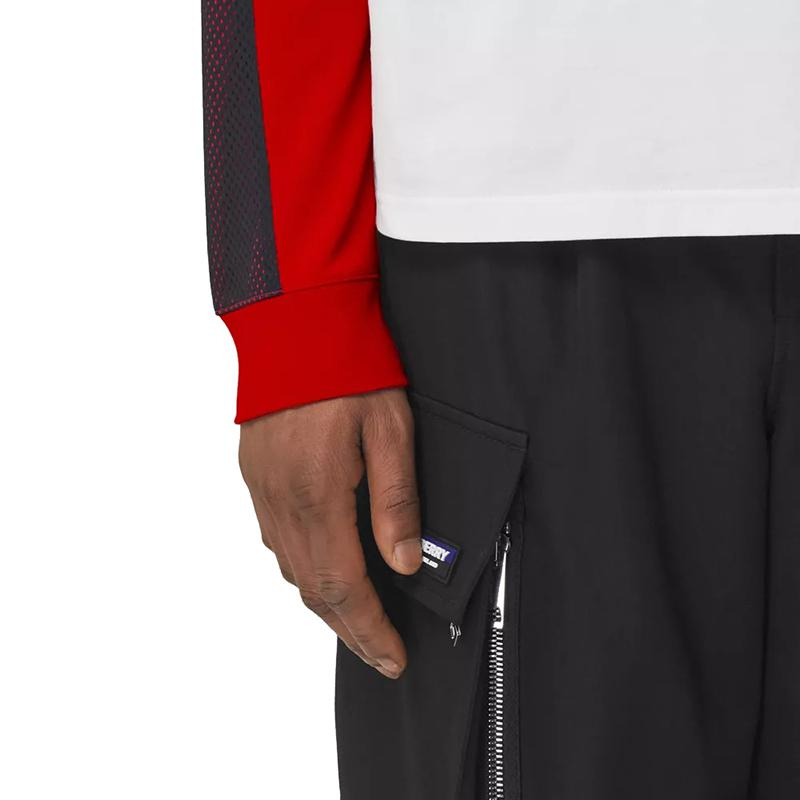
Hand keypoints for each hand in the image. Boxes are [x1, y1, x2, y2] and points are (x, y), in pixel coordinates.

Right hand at [238, 389, 420, 678]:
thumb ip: (396, 501)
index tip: (393, 657)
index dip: (370, 629)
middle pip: (313, 588)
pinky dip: (303, 569)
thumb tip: (405, 562)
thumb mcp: (390, 430)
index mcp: (317, 495)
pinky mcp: (257, 476)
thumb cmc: (348, 370)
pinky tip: (322, 569)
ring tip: (356, 622)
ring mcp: (263, 490)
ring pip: (291, 569)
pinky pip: (276, 540)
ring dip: (325, 603)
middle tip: (379, 654)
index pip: (344, 586)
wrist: (295, 323)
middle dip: (349, 629)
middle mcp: (282, 502)